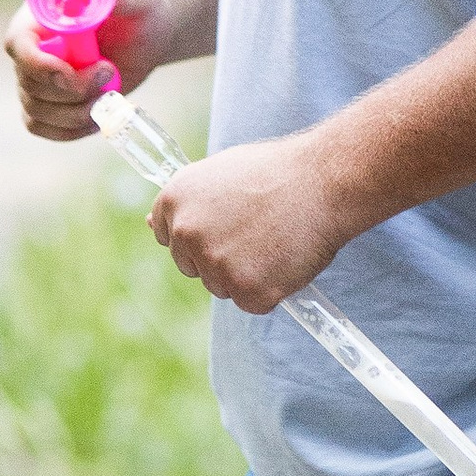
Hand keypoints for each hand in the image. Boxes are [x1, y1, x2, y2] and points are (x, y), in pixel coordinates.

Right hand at [3, 0, 167, 141]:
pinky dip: (71, 129)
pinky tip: (98, 117)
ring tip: (111, 95)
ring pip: (37, 111)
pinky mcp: (48, 103)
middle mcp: (31, 49)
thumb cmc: (139, 7)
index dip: (38, 65)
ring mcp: (36, 79)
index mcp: (41, 16)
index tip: (70, 73)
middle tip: (109, 71)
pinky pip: (42, 127)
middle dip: (72, 90)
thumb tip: (95, 0)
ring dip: (77, 112)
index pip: (18, 44)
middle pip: (29, 83)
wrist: (147, 33)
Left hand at [148, 135, 348, 313]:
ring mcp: (214, 264)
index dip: (201, 234)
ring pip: (222, 287)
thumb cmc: (277, 172)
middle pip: (193, 267)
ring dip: (247, 275)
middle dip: (221, 258)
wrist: (323, 180)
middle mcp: (186, 233)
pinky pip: (253, 303)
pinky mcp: (246, 290)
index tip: (225, 228)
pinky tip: (285, 259)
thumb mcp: (220, 173)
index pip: (169, 237)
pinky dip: (271, 290)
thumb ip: (188, 202)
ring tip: (275, 240)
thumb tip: (151, 226)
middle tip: (258, 232)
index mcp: (174, 200)